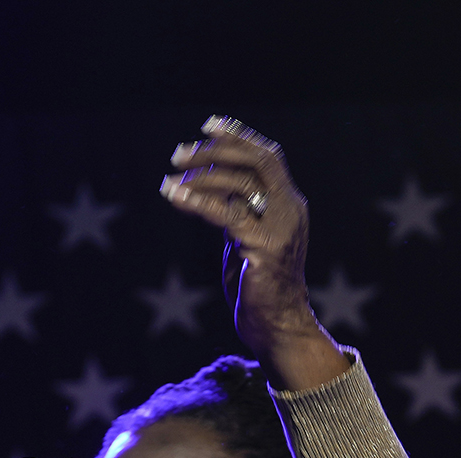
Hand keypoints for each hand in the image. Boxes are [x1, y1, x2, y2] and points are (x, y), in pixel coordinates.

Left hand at [161, 117, 348, 391]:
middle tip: (179, 153)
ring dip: (201, 175)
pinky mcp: (265, 248)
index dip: (238, 136)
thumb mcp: (246, 242)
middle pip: (258, 160)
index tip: (209, 125)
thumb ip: (238, 215)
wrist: (277, 329)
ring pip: (241, 183)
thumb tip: (212, 192)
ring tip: (170, 177)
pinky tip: (174, 196)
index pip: (267, 157)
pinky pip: (228, 214)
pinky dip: (198, 201)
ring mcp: (281, 228)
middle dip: (217, 150)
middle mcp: (290, 210)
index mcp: (288, 205)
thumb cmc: (258, 289)